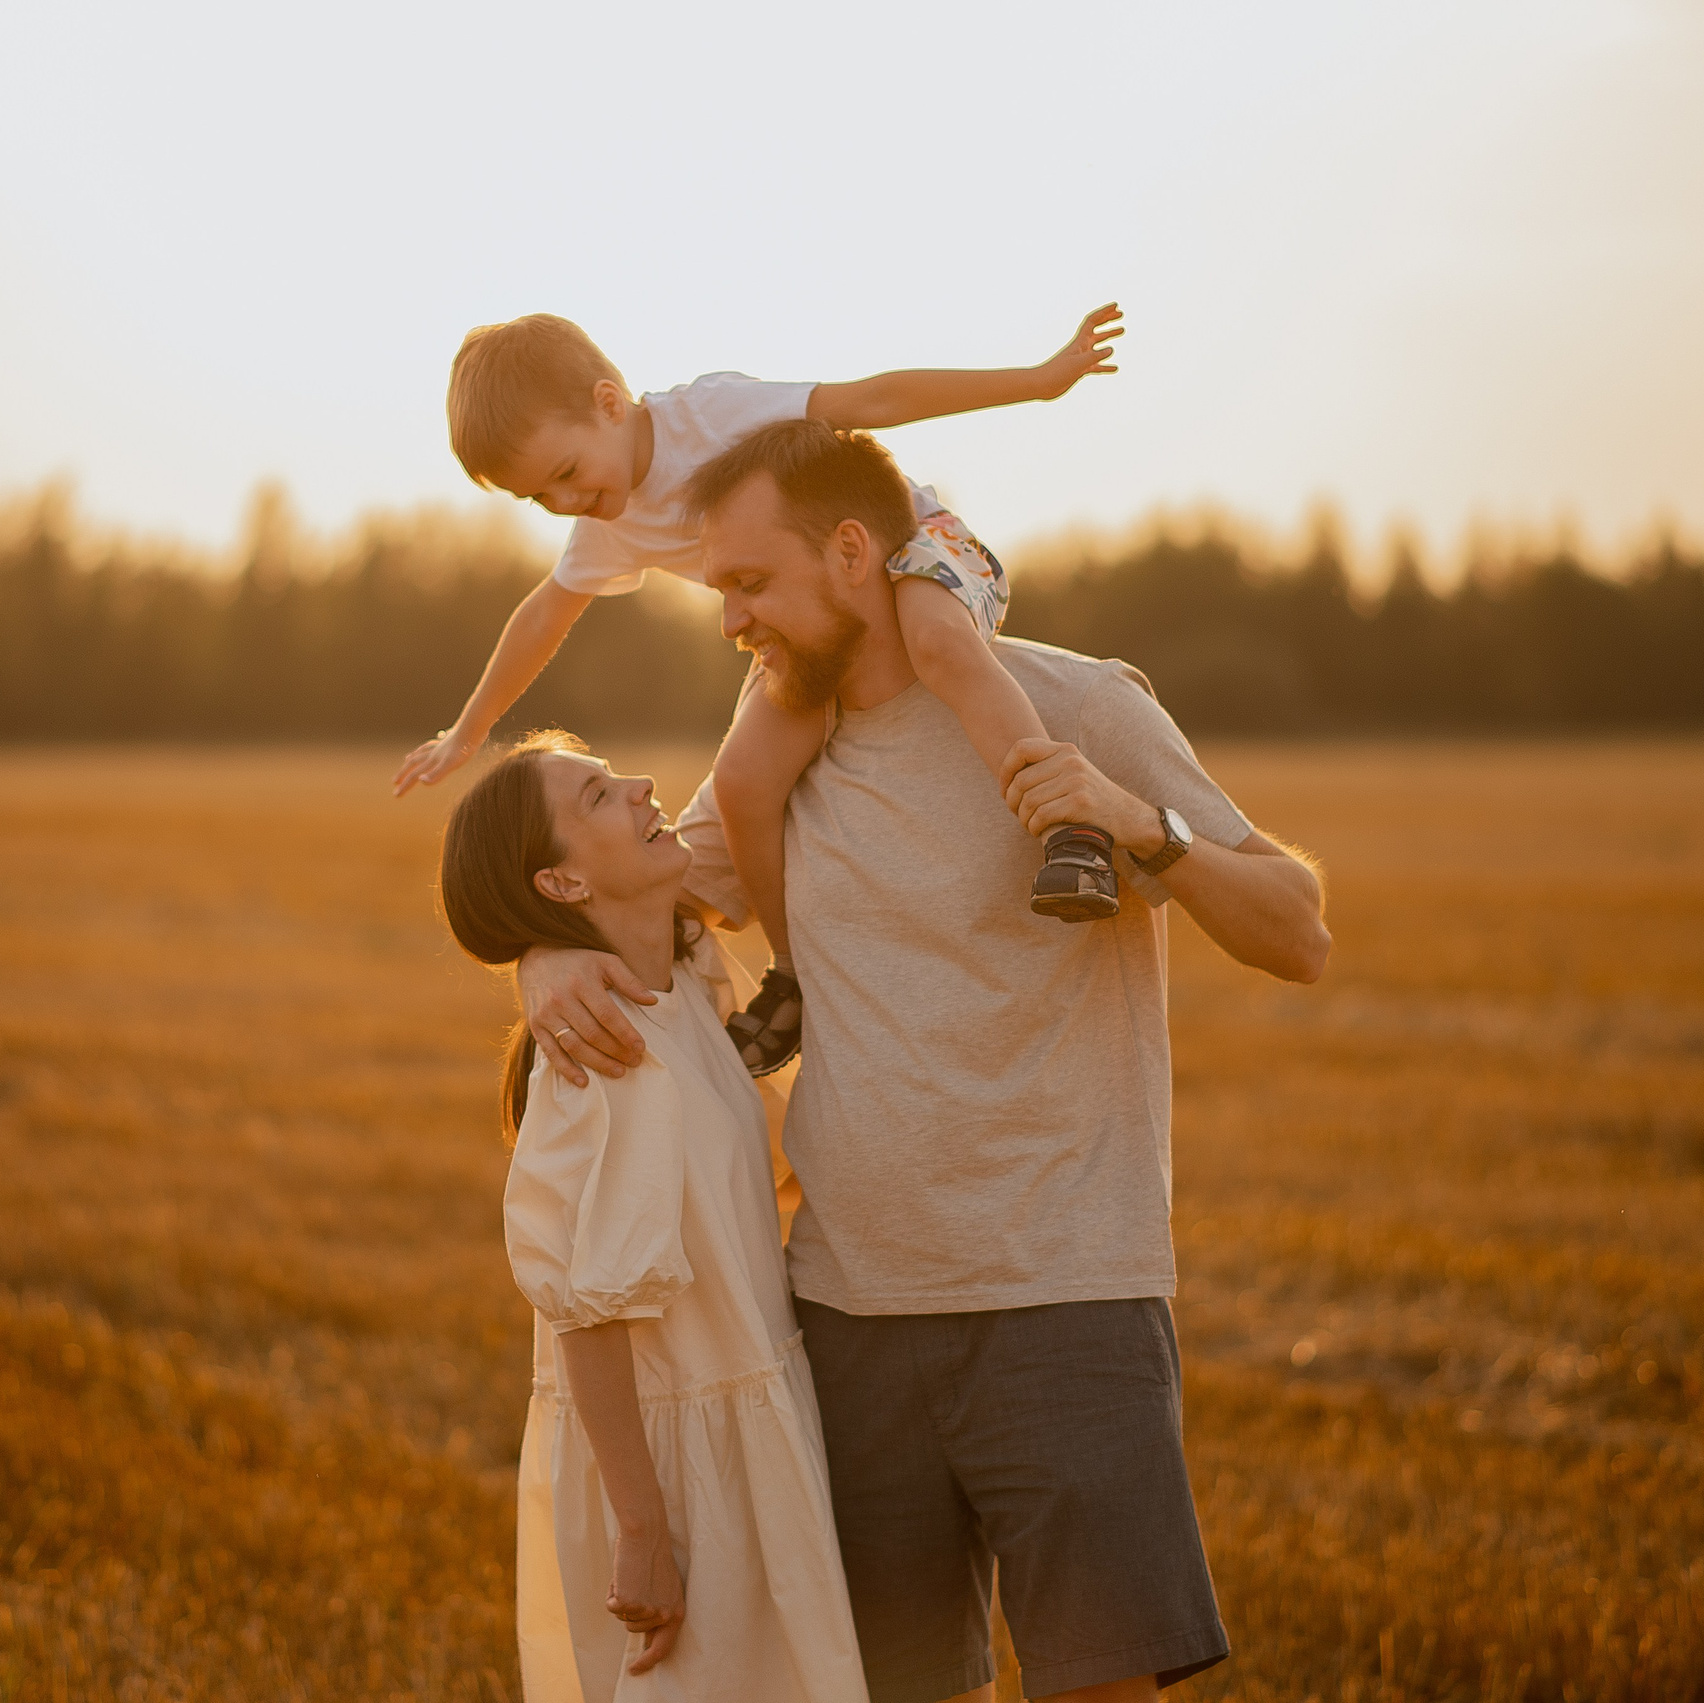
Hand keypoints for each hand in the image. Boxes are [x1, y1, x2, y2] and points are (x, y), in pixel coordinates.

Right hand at [392, 723, 485, 796]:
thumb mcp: (450, 765)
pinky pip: (434, 744)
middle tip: (394, 781)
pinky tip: (432, 745)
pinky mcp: (449, 741)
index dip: (405, 786)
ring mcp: (440, 746)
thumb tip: (420, 781)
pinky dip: (428, 747)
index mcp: (432, 761)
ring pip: (422, 752)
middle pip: (414, 764)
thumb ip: (436, 774)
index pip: (415, 775)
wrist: (472, 729)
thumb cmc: (463, 749)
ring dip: (413, 758)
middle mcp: (433, 753)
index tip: (396, 795)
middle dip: (403, 773)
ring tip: (406, 760)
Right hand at [519, 946, 655, 1086]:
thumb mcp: (605, 961)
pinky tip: (584, 1081)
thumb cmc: (578, 961)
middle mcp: (561, 998)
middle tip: (635, 1061)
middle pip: (592, 1033)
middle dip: (616, 1051)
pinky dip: (566, 1069)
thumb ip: (629, 980)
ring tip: (618, 1071)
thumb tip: (652, 1001)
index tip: (641, 1047)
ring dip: (597, 1063)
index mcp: (582, 982)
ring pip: (574, 1045)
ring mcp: (546, 1014)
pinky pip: (550, 1052)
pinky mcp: (535, 1025)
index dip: (625, 1034)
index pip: (607, 1014)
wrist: (536, 957)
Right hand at [608, 1526, 684, 1673]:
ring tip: (632, 1576)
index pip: (662, 1649)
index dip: (647, 1662)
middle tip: (634, 1584)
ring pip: (622, 1618)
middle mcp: (663, 1615)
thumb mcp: (666, 1588)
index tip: (634, 1670)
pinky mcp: (627, 1603)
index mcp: (676, 1612)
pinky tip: (623, 1574)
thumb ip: (659, 1612)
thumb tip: (648, 1639)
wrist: (646, 1533)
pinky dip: (612, 1592)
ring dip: (622, 1599)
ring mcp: (645, 1611)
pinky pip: (611, 1606)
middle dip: (629, 1611)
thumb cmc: (654, 1555)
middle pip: (634, 1629)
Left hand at [998, 738, 1161, 852]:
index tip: (1005, 790)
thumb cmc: (1092, 800)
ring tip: (1030, 825)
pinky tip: (1039, 831)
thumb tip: (1007, 778)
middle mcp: (1070, 761)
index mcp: (1065, 750)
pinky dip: (1034, 827)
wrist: (1128, 818)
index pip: (1021, 748)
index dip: (1005, 770)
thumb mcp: (1073, 774)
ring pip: (1028, 800)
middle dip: (1013, 802)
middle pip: (1020, 780)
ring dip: (1023, 819)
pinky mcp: (1080, 803)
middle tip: (1019, 815)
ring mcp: (1076, 781)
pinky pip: (1040, 816)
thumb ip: (1046, 768)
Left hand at [1033, 302, 1123, 400]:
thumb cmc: (1056, 373)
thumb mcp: (1078, 364)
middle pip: (1097, 329)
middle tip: (1121, 314)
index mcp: (1079, 341)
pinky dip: (1106, 366)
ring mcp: (1081, 359)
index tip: (1116, 306)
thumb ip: (1094, 356)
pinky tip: (1115, 368)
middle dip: (1108, 320)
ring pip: (1098, 345)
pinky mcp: (1080, 370)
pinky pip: (1096, 366)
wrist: (1042, 385)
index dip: (1104, 312)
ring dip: (1109, 336)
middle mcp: (1081, 347)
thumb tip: (1111, 349)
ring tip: (1122, 330)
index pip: (1093, 321)